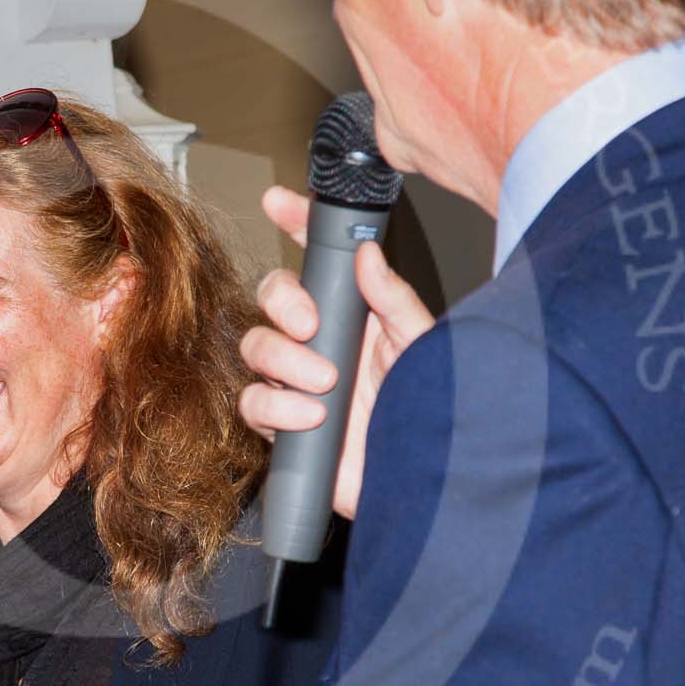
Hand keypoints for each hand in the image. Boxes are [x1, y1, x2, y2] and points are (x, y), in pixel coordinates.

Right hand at [239, 185, 435, 518]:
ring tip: (326, 383)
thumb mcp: (422, 348)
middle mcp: (322, 342)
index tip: (279, 201)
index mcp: (354, 314)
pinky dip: (277, 407)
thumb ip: (393, 299)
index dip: (294, 223)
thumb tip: (367, 253)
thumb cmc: (430, 415)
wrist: (419, 484)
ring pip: (256, 347)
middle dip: (283, 303)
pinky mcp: (284, 424)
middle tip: (310, 324)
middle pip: (272, 297)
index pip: (319, 258)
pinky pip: (254, 403)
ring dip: (283, 360)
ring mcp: (298, 381)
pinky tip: (312, 416)